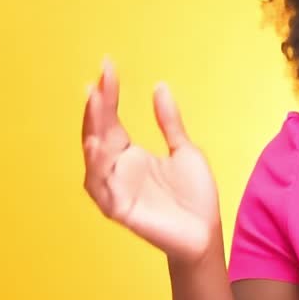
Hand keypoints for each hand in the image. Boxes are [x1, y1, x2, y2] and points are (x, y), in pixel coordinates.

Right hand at [81, 57, 221, 264]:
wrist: (206, 232)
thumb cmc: (194, 196)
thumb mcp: (184, 149)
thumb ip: (169, 121)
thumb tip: (159, 87)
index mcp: (129, 155)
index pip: (111, 121)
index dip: (107, 95)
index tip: (107, 67)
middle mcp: (117, 171)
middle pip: (98, 135)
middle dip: (96, 109)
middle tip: (99, 82)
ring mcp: (116, 190)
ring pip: (94, 161)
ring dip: (92, 134)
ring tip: (95, 105)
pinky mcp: (121, 210)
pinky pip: (102, 189)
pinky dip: (98, 168)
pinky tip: (98, 146)